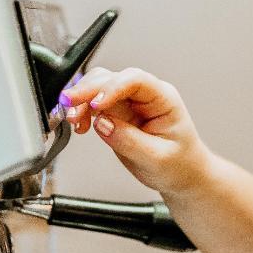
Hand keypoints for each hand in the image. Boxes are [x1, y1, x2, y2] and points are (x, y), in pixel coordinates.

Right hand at [59, 67, 206, 194]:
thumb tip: (102, 124)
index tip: (96, 104)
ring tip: (72, 119)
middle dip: (88, 90)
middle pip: (112, 78)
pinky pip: (94, 103)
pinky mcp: (117, 113)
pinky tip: (78, 124)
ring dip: (81, 99)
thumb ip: (129, 140)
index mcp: (163, 99)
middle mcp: (146, 96)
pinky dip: (81, 110)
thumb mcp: (157, 158)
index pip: (136, 80)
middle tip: (69, 105)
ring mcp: (130, 102)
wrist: (182, 175)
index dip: (112, 87)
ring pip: (98, 86)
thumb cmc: (179, 163)